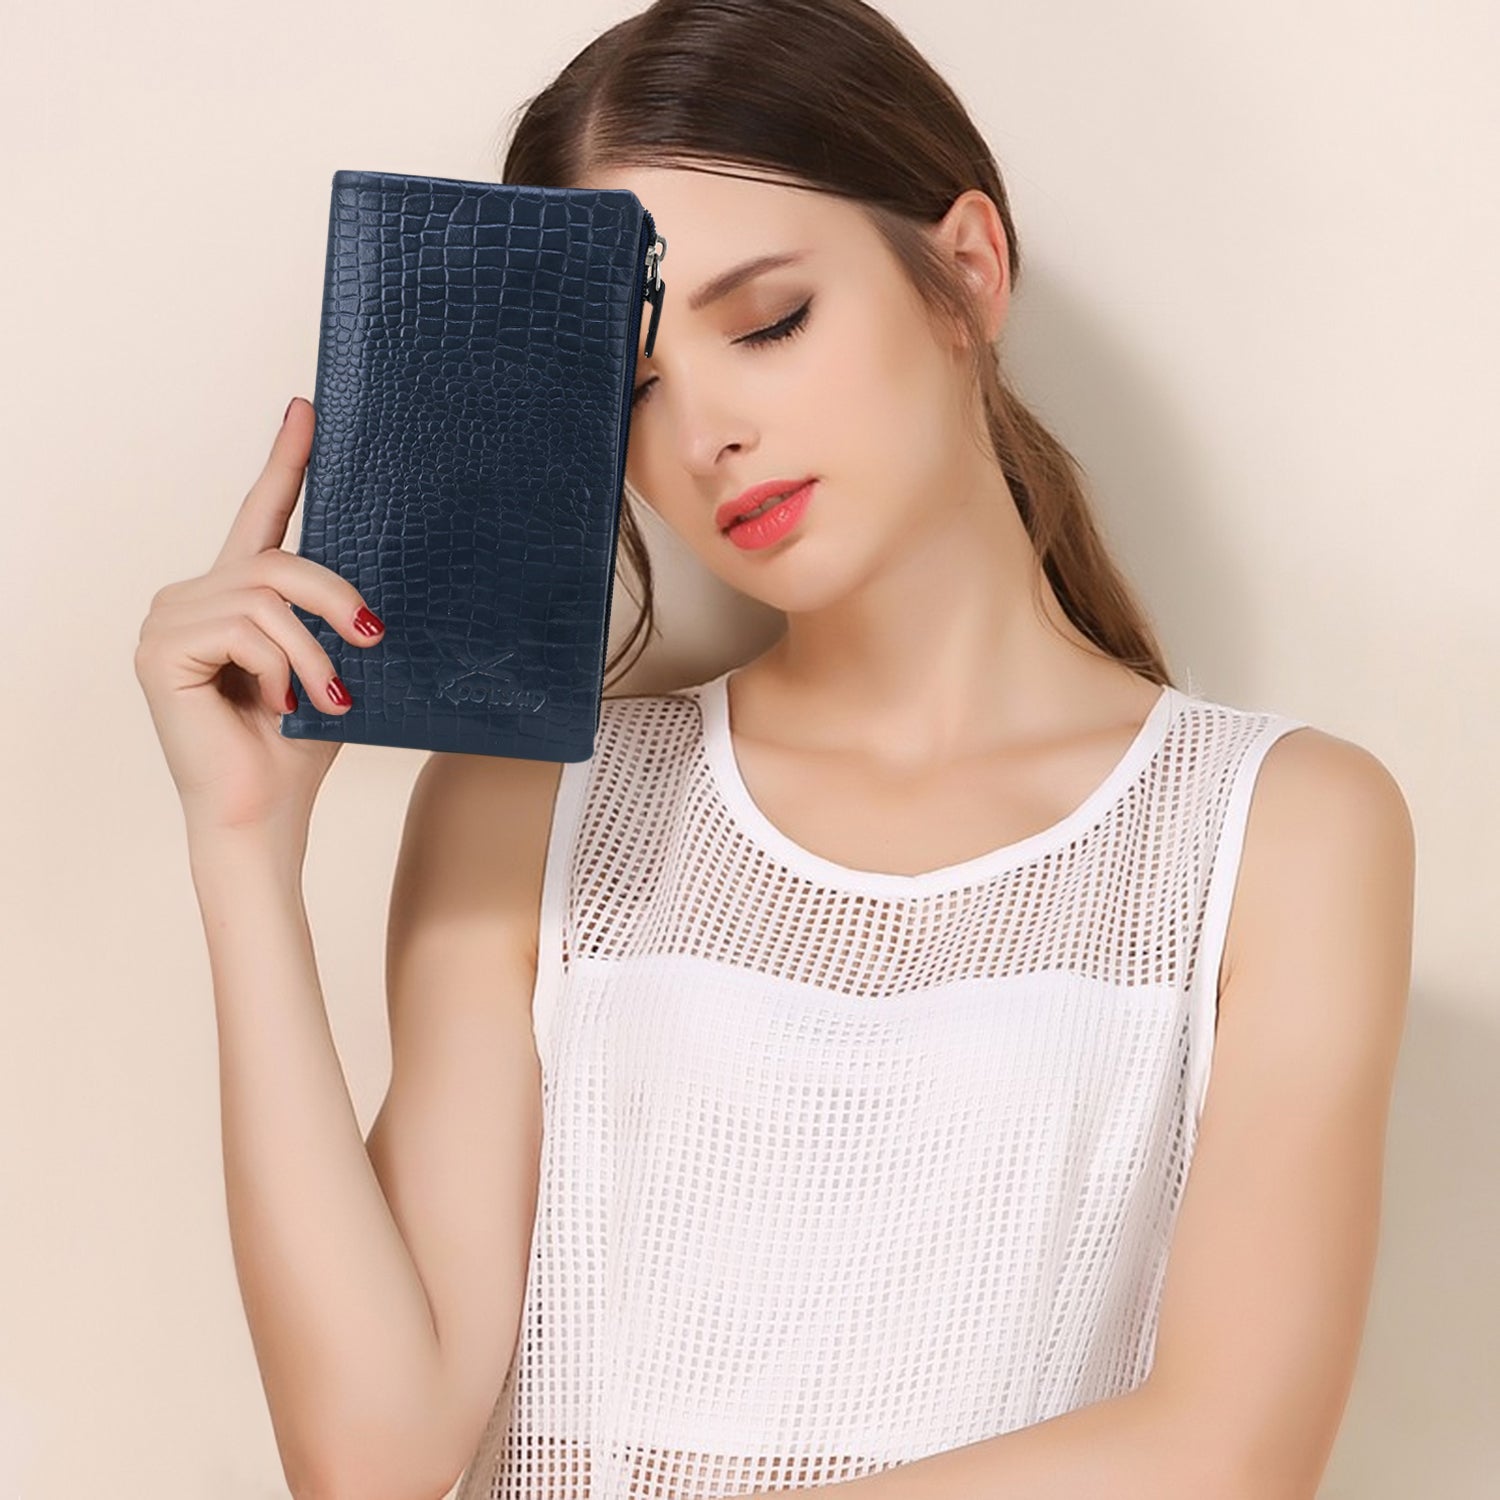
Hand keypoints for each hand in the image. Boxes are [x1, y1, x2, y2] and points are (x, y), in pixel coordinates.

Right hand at [133, 397, 384, 845]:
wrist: (264, 815)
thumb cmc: (296, 747)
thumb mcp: (333, 662)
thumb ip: (336, 614)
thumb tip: (379, 580)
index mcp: (234, 596)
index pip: (260, 513)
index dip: (286, 460)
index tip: (307, 409)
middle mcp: (193, 596)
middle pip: (276, 557)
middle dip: (337, 599)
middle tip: (370, 642)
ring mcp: (169, 619)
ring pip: (267, 593)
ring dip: (314, 651)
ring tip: (329, 696)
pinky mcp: (160, 648)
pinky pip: (247, 628)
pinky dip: (281, 667)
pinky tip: (276, 704)